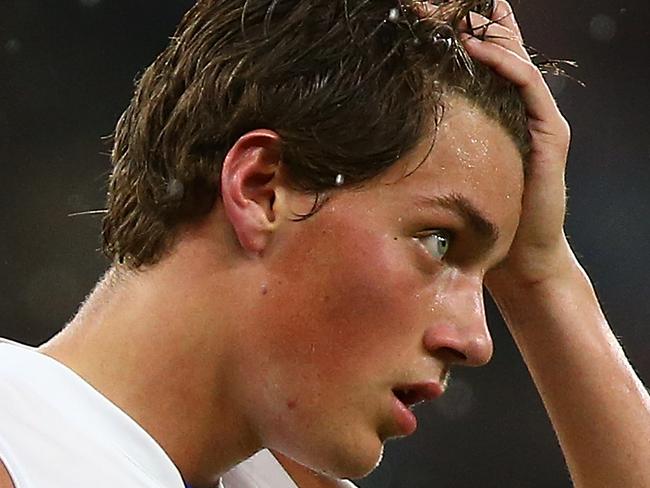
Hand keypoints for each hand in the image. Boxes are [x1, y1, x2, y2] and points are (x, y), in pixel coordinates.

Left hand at [455, 1, 575, 286]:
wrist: (517, 253)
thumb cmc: (483, 217)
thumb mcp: (454, 173)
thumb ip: (441, 149)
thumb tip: (393, 134)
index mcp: (501, 119)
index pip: (489, 69)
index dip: (474, 40)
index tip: (447, 18)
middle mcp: (522, 114)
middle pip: (507, 57)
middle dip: (486, 25)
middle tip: (461, 1)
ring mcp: (540, 120)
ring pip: (518, 64)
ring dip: (492, 36)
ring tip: (464, 15)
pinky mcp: (551, 134)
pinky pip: (529, 87)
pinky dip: (506, 65)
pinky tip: (481, 49)